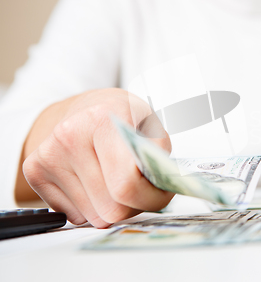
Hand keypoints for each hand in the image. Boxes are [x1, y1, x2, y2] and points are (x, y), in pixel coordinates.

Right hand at [21, 88, 173, 227]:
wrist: (84, 107)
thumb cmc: (122, 117)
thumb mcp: (151, 126)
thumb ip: (159, 157)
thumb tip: (162, 188)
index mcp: (102, 120)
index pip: (126, 185)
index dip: (150, 198)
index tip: (159, 194)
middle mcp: (69, 136)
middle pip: (110, 208)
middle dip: (133, 205)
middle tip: (141, 188)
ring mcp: (48, 155)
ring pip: (93, 216)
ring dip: (112, 207)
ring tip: (116, 180)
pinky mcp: (34, 171)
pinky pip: (75, 215)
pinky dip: (91, 206)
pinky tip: (95, 181)